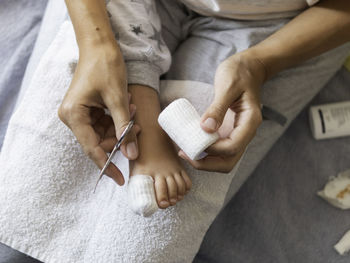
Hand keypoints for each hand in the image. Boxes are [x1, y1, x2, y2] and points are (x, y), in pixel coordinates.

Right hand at [58, 43, 138, 184]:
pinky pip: (105, 124)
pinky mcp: (88, 110)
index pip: (91, 149)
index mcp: (73, 116)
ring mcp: (80, 114)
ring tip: (133, 110)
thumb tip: (131, 154)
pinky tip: (128, 107)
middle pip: (98, 142)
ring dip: (121, 127)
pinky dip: (119, 120)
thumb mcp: (118, 99)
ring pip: (104, 134)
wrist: (100, 44)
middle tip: (137, 129)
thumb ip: (125, 128)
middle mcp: (73, 117)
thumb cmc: (106, 66)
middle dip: (120, 138)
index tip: (121, 179)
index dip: (107, 165)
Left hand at [179, 51, 264, 172]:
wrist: (249, 67)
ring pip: (225, 159)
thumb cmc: (239, 73)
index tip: (192, 142)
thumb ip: (217, 108)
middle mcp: (246, 133)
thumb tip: (205, 129)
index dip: (212, 150)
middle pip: (229, 161)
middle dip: (207, 164)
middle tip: (185, 154)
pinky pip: (220, 149)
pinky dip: (206, 152)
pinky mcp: (230, 131)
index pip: (232, 147)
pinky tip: (192, 145)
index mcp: (250, 122)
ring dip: (206, 161)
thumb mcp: (227, 86)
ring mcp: (239, 134)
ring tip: (186, 152)